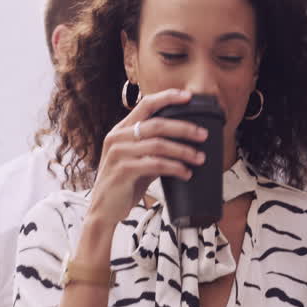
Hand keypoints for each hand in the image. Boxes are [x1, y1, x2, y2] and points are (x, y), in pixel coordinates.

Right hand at [87, 89, 208, 225]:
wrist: (104, 209)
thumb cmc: (124, 183)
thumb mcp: (139, 160)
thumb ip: (154, 149)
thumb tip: (186, 142)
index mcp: (121, 130)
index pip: (145, 104)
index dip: (168, 97)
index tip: (188, 97)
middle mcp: (117, 137)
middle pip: (157, 124)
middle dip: (184, 128)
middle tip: (203, 135)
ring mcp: (118, 153)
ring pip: (158, 145)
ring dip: (183, 151)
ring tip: (199, 158)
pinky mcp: (122, 170)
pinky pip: (155, 164)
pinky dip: (175, 168)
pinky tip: (186, 173)